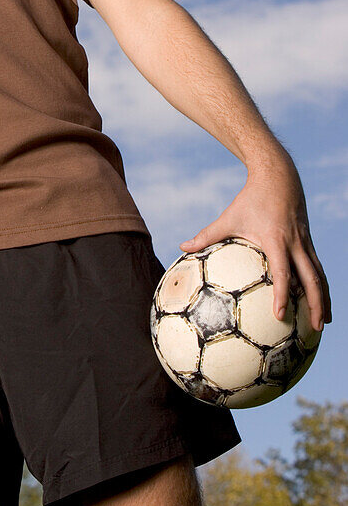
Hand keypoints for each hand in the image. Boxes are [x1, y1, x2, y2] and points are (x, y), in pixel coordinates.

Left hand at [179, 158, 330, 332]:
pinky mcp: (309, 241)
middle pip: (311, 278)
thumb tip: (182, 248)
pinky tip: (321, 301)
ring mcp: (305, 243)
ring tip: (324, 323)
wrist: (279, 176)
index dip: (281, 294)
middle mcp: (295, 243)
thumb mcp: (228, 217)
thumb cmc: (250, 198)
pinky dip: (321, 285)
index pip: (282, 272)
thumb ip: (207, 235)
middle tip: (316, 329)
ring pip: (320, 275)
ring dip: (323, 299)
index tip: (279, 315)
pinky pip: (318, 267)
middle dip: (315, 304)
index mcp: (275, 240)